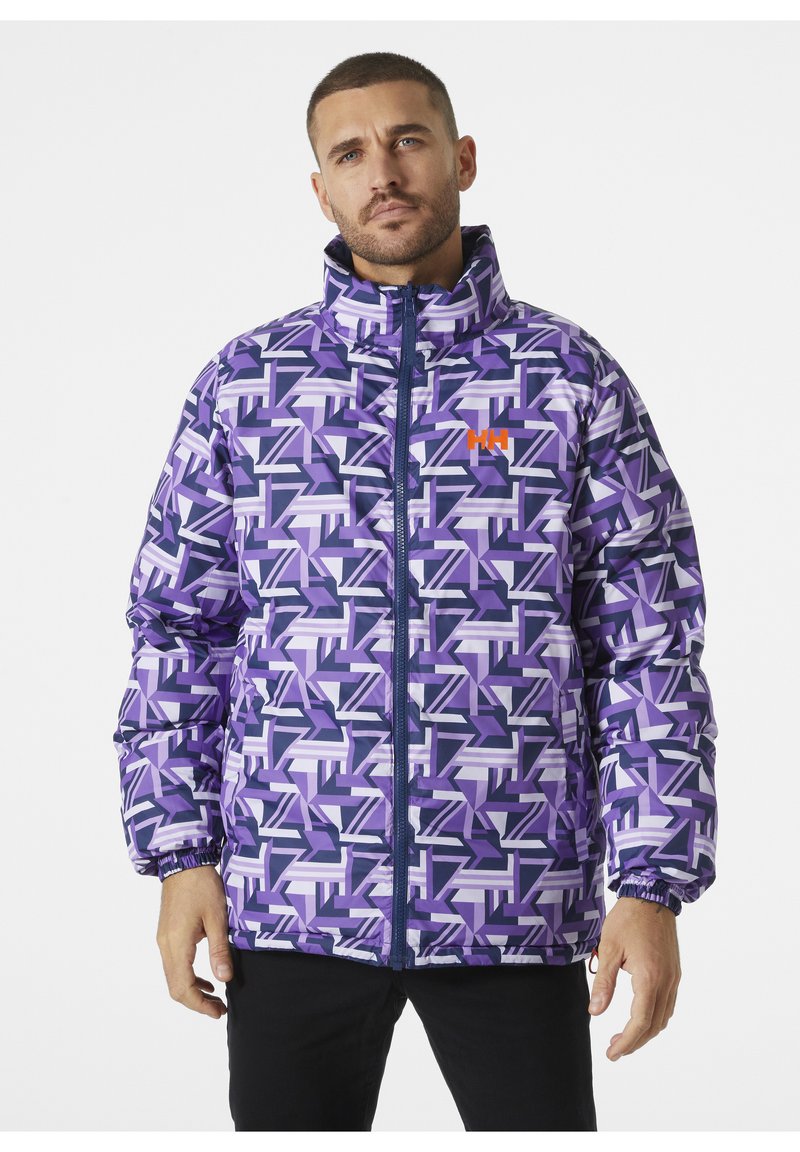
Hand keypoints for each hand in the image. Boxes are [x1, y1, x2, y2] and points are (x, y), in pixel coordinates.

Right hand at [155, 863, 232, 1018]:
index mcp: (177, 944)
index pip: (182, 987)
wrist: (184, 863)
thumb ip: (219, 950)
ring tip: (216, 998)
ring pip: (174, 977)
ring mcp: (164, 940)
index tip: (218, 1012)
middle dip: (197, 1003)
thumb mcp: (217, 917)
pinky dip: (189, 977)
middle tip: (220, 1010)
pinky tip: (207, 979)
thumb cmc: (202, 886)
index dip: (200, 1005)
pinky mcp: (168, 934)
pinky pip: (175, 964)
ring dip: (193, 991)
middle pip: (175, 987)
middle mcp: (166, 946)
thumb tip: (225, 980)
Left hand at [587, 896, 680, 1060]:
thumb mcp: (609, 948)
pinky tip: (640, 1016)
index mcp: (650, 978)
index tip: (612, 1053)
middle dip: (634, 1042)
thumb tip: (595, 1012)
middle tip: (614, 1049)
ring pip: (663, 1017)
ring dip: (645, 1032)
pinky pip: (668, 1004)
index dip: (626, 1042)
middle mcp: (666, 982)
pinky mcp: (674, 971)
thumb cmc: (628, 919)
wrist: (652, 895)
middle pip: (654, 1025)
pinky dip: (654, 1018)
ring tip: (624, 1037)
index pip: (640, 1022)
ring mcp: (673, 977)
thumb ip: (603, 982)